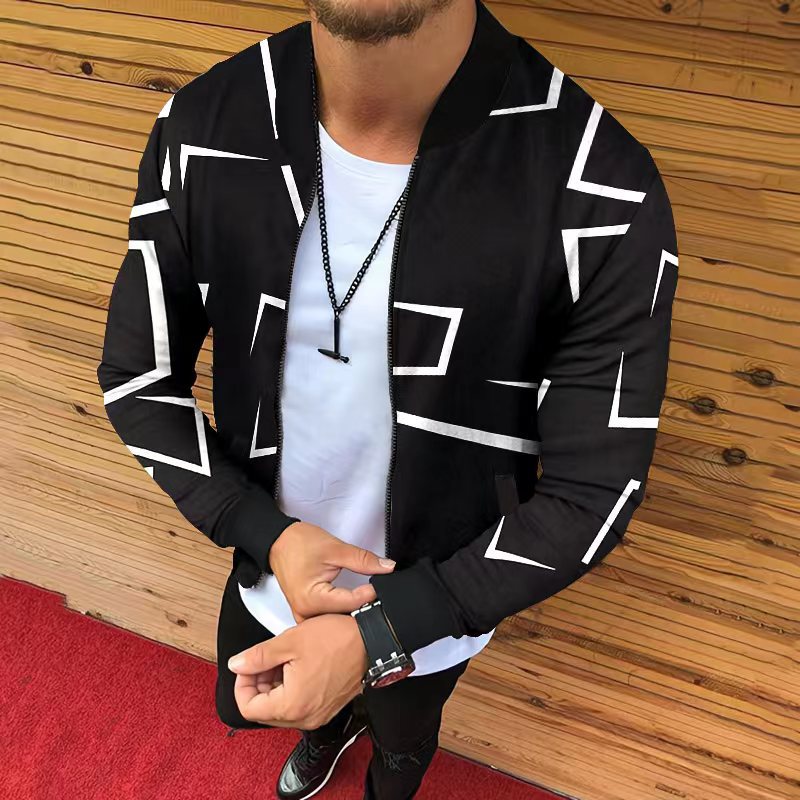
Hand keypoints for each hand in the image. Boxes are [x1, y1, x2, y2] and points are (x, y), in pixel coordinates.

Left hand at [228, 613, 367, 728]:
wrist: (372, 640)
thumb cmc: (339, 640)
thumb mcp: (289, 641)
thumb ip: (257, 656)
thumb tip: (238, 665)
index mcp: (292, 705)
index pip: (248, 708)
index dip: (242, 684)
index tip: (247, 666)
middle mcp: (306, 717)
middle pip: (264, 710)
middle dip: (259, 683)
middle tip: (264, 659)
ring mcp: (318, 714)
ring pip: (281, 707)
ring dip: (274, 684)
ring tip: (283, 658)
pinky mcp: (327, 707)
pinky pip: (299, 704)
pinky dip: (291, 687)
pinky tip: (296, 664)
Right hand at [269, 520, 394, 621]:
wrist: (279, 541)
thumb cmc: (298, 544)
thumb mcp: (336, 549)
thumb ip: (363, 560)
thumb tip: (387, 567)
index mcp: (312, 599)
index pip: (351, 603)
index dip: (370, 594)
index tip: (381, 585)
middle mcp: (305, 612)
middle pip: (343, 616)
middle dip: (362, 606)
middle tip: (377, 595)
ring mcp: (303, 615)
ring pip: (335, 621)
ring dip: (351, 612)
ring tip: (365, 600)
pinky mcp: (305, 612)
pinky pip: (327, 618)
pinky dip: (340, 612)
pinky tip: (350, 605)